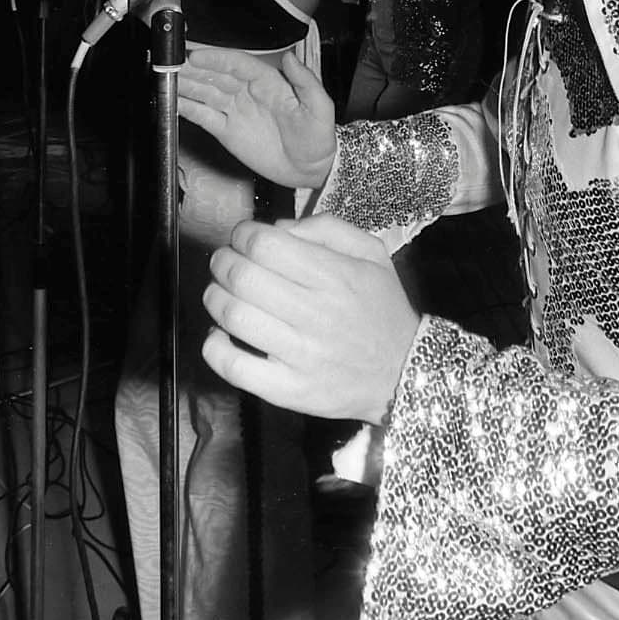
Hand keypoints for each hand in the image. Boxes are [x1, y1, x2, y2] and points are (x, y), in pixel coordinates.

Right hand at [178, 46, 336, 187]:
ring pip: (205, 92)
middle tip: (170, 62)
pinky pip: (203, 115)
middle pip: (216, 75)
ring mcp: (235, 110)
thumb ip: (306, 82)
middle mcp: (247, 92)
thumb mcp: (320, 107)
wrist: (311, 169)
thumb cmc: (318, 136)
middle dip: (193, 68)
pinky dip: (186, 108)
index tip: (197, 55)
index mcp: (268, 82)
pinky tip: (171, 100)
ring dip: (185, 84)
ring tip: (165, 78)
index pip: (238, 64)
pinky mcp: (226, 130)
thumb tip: (290, 58)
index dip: (217, 58)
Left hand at [201, 214, 419, 421]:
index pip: (266, 245)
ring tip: (220, 293)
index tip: (243, 237)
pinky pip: (234, 367)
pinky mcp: (288, 391)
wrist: (404, 372)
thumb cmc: (382, 307)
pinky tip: (220, 334)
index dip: (243, 234)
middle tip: (225, 261)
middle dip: (222, 261)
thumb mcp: (371, 252)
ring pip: (233, 316)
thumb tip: (277, 228)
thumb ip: (326, 228)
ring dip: (214, 297)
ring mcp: (300, 356)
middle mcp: (316, 314)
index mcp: (335, 276)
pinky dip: (214, 346)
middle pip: (243, 276)